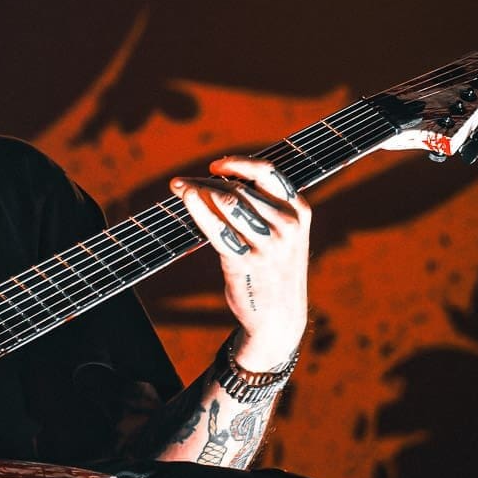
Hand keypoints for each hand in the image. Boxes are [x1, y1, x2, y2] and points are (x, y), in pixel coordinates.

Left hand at [171, 157, 310, 368]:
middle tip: (182, 183)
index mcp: (299, 210)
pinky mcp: (245, 261)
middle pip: (239, 188)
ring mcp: (267, 243)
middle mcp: (287, 224)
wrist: (279, 314)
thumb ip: (264, 205)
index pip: (268, 172)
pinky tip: (186, 201)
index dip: (238, 163)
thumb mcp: (284, 232)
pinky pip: (216, 228)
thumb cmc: (274, 266)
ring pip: (227, 203)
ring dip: (197, 191)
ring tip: (178, 187)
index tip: (215, 166)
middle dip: (206, 182)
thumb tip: (218, 177)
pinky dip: (198, 210)